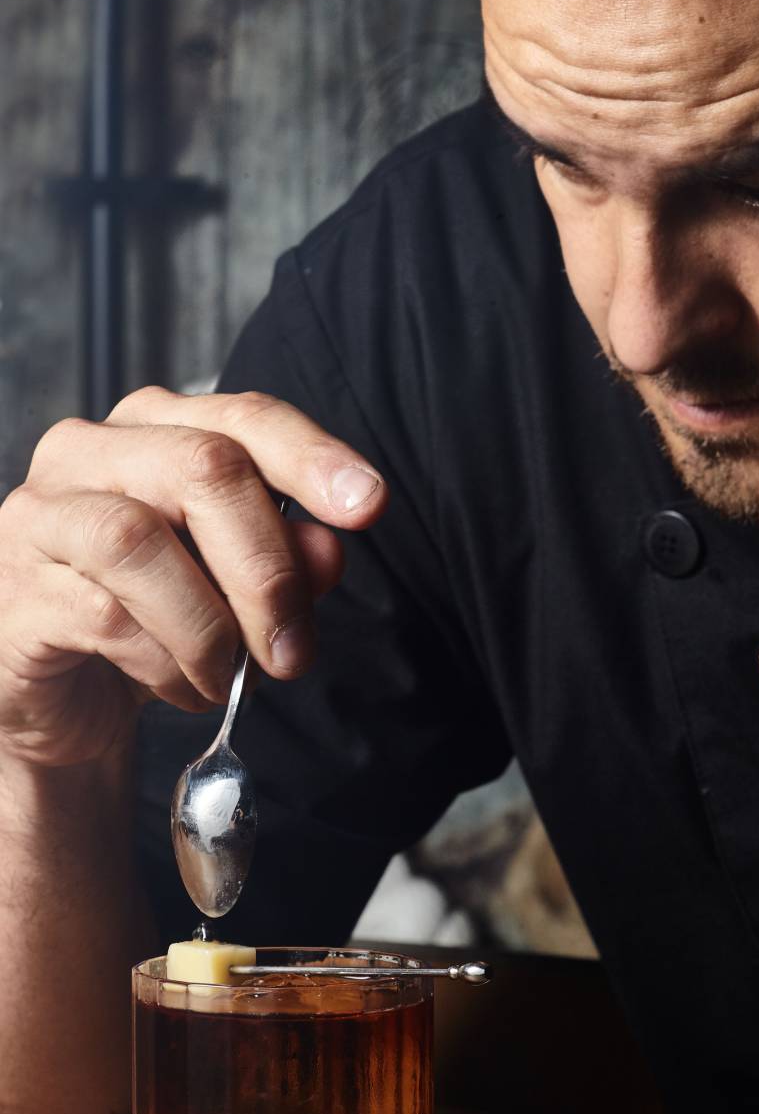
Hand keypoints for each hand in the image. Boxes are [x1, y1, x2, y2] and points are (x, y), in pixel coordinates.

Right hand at [0, 388, 386, 767]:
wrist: (63, 695)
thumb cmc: (154, 620)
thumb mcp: (235, 589)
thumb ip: (285, 558)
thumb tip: (330, 548)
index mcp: (155, 429)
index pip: (244, 418)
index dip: (312, 457)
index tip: (368, 505)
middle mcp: (89, 452)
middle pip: (203, 468)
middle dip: (267, 568)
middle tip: (294, 650)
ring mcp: (42, 516)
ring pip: (139, 541)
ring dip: (210, 626)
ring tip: (230, 677)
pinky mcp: (18, 592)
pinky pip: (106, 616)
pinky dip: (166, 665)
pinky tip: (184, 688)